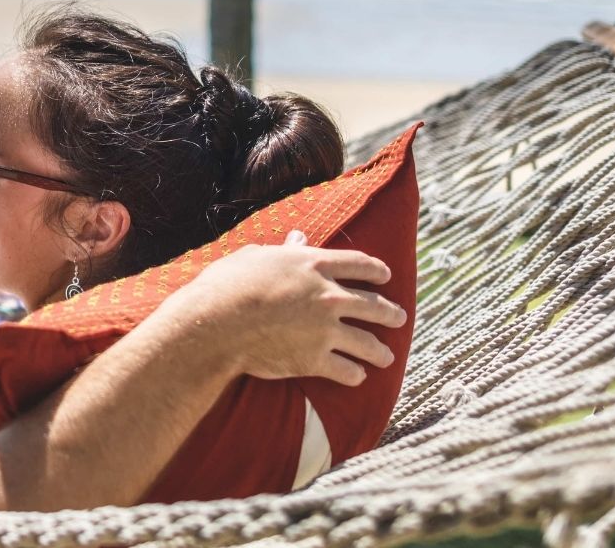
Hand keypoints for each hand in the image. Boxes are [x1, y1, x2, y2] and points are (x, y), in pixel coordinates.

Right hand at [160, 230, 405, 386]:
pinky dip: (355, 375)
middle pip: (374, 305)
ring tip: (386, 356)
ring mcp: (325, 330)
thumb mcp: (255, 256)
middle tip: (399, 317)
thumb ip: (283, 249)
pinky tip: (358, 376)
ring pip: (368, 342)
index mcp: (314, 265)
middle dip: (391, 313)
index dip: (377, 270)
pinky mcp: (315, 359)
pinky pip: (347, 370)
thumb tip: (299, 237)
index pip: (360, 264)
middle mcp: (328, 296)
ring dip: (381, 351)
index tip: (386, 276)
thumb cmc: (227, 285)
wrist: (215, 324)